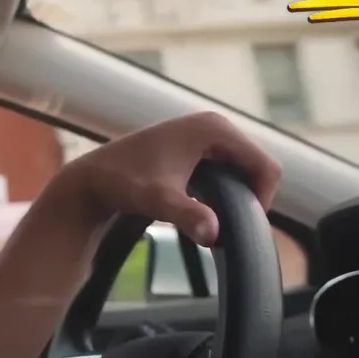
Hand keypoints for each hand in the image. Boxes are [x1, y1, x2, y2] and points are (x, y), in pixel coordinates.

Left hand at [57, 111, 281, 245]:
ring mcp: (204, 133)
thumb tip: (213, 233)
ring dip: (236, 197)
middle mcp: (213, 124)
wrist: (93, 177)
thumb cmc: (122, 184)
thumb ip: (187, 215)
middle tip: (227, 230)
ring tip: (213, 223)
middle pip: (256, 167)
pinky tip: (205, 212)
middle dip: (248, 199)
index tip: (241, 228)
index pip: (265, 166)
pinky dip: (224, 191)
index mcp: (214, 128)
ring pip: (242, 169)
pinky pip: (226, 169)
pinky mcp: (195, 146)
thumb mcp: (157, 200)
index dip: (262, 200)